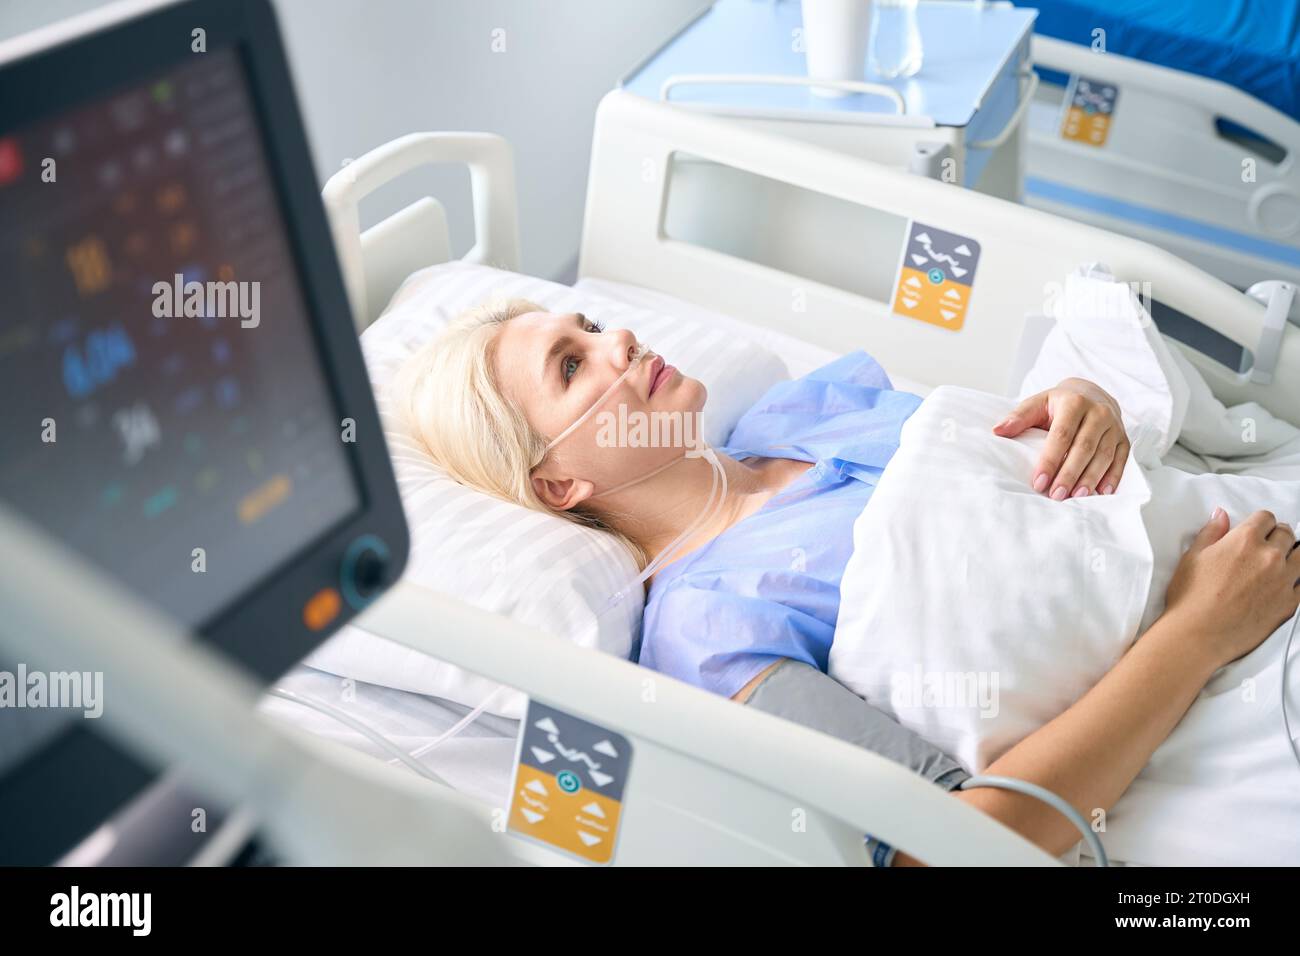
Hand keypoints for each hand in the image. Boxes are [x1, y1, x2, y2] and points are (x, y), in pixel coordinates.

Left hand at [993, 378, 1127, 498]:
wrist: (1091, 393)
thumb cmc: (1058, 403)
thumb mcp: (1037, 403)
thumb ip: (1019, 417)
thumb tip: (998, 431)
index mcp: (1074, 402)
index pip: (1061, 435)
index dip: (1050, 460)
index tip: (1038, 481)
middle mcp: (1098, 412)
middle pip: (1084, 448)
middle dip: (1069, 474)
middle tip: (1056, 495)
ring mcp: (1114, 426)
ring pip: (1104, 456)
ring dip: (1090, 479)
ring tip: (1076, 497)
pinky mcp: (1124, 438)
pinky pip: (1121, 459)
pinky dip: (1112, 477)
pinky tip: (1102, 492)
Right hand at [1163, 509, 1299, 668]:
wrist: (1198, 634)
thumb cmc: (1190, 597)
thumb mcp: (1192, 557)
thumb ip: (1211, 532)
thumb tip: (1221, 515)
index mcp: (1244, 539)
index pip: (1266, 518)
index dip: (1260, 523)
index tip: (1256, 530)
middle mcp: (1269, 556)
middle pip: (1287, 534)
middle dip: (1278, 536)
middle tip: (1268, 545)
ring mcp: (1283, 580)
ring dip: (1293, 555)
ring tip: (1281, 562)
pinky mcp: (1289, 603)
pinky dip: (1297, 580)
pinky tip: (1285, 583)